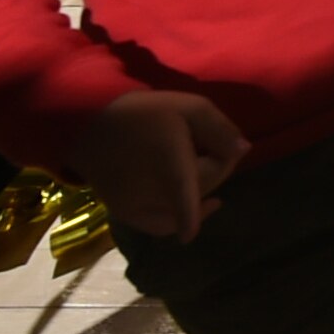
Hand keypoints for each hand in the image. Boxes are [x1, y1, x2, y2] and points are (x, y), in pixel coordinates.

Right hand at [72, 89, 245, 241]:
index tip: (217, 204)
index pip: (184, 196)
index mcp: (168, 166)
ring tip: (197, 164)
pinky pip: (158, 225)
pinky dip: (178, 221)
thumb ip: (220, 129)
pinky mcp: (124, 212)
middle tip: (210, 146)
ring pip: (182, 209)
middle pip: (199, 191)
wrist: (89, 123)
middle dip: (215, 170)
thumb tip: (244, 151)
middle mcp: (150, 194)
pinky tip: (196, 213)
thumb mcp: (189, 108)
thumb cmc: (142, 113)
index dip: (197, 212)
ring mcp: (135, 207)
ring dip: (197, 192)